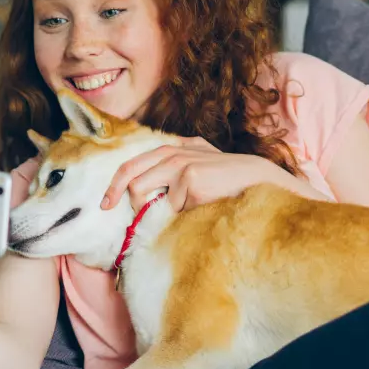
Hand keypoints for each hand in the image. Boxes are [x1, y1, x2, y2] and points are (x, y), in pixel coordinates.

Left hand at [100, 137, 312, 212]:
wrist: (263, 183)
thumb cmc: (231, 186)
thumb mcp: (203, 171)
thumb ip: (176, 175)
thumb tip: (142, 199)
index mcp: (177, 148)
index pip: (133, 163)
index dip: (115, 184)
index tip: (105, 204)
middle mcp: (176, 152)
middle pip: (133, 180)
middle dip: (131, 205)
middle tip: (136, 221)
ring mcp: (181, 164)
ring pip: (145, 195)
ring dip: (158, 212)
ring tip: (186, 214)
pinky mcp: (190, 179)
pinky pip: (170, 209)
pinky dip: (181, 216)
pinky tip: (203, 210)